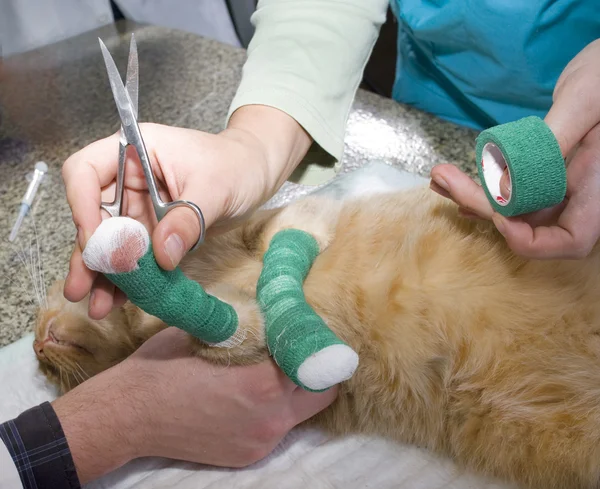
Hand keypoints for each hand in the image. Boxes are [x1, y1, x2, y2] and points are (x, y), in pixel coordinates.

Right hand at [52, 327, 336, 484]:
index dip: (316, 341)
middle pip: (323, 393)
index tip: (310, 328)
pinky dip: (273, 410)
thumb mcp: (211, 331)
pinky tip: (248, 396)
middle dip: (316, 370)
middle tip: (299, 350)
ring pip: (301, 412)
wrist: (128, 414)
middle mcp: (270, 417)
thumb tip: (277, 312)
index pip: (317, 361)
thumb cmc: (165, 365)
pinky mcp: (249, 456)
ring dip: (295, 390)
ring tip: (272, 371)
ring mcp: (261, 441)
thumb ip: (252, 327)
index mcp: (263, 382)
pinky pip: (277, 428)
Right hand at [62, 106, 310, 317]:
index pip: (86, 171)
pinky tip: (119, 300)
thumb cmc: (237, 165)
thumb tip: (161, 255)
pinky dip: (129, 277)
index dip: (82, 205)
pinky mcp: (154, 229)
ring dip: (104, 273)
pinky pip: (135, 254)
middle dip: (89, 253)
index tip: (96, 241)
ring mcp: (140, 205)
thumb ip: (188, 219)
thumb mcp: (215, 188)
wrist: (258, 173)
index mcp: (134, 150)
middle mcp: (128, 178)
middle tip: (80, 289)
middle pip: (94, 214)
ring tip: (96, 306)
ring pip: (111, 241)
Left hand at [430, 38, 599, 259]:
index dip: (531, 240)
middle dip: (482, 207)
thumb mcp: (584, 100)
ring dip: (474, 197)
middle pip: (531, 224)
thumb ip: (550, 141)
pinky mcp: (545, 171)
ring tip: (441, 176)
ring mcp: (562, 184)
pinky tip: (456, 181)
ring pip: (515, 208)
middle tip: (444, 178)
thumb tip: (503, 183)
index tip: (497, 217)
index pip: (571, 240)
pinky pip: (513, 189)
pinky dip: (483, 187)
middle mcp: (582, 193)